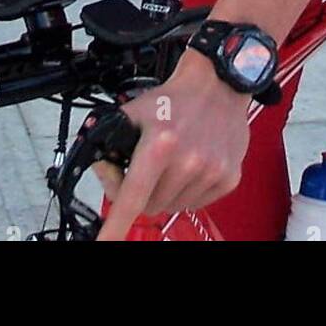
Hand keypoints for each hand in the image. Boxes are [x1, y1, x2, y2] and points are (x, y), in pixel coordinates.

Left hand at [94, 49, 250, 240]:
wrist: (218, 83)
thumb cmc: (177, 97)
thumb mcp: (135, 110)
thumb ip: (110, 136)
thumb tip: (98, 164)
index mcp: (160, 144)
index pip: (132, 196)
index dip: (116, 226)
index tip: (105, 243)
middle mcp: (188, 161)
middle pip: (150, 205)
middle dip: (142, 193)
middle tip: (145, 169)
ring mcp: (210, 172)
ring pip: (173, 206)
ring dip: (167, 191)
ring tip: (172, 160)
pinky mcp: (228, 178)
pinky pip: (197, 202)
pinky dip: (189, 189)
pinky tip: (191, 164)